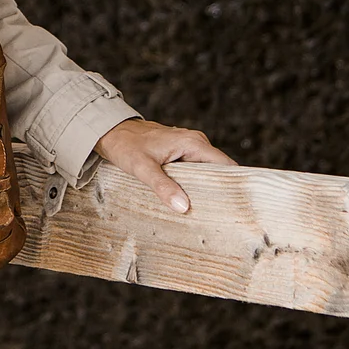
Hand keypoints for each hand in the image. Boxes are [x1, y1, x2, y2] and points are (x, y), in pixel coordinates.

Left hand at [95, 120, 233, 214]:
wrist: (111, 131)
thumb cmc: (126, 146)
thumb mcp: (143, 168)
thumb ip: (163, 187)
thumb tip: (184, 206)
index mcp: (193, 143)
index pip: (226, 165)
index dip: (234, 184)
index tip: (237, 205)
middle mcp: (196, 143)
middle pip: (219, 171)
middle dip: (220, 191)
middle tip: (220, 216)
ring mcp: (189, 148)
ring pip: (207, 172)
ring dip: (207, 189)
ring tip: (207, 212)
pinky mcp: (181, 153)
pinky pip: (196, 171)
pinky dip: (195, 184)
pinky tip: (190, 200)